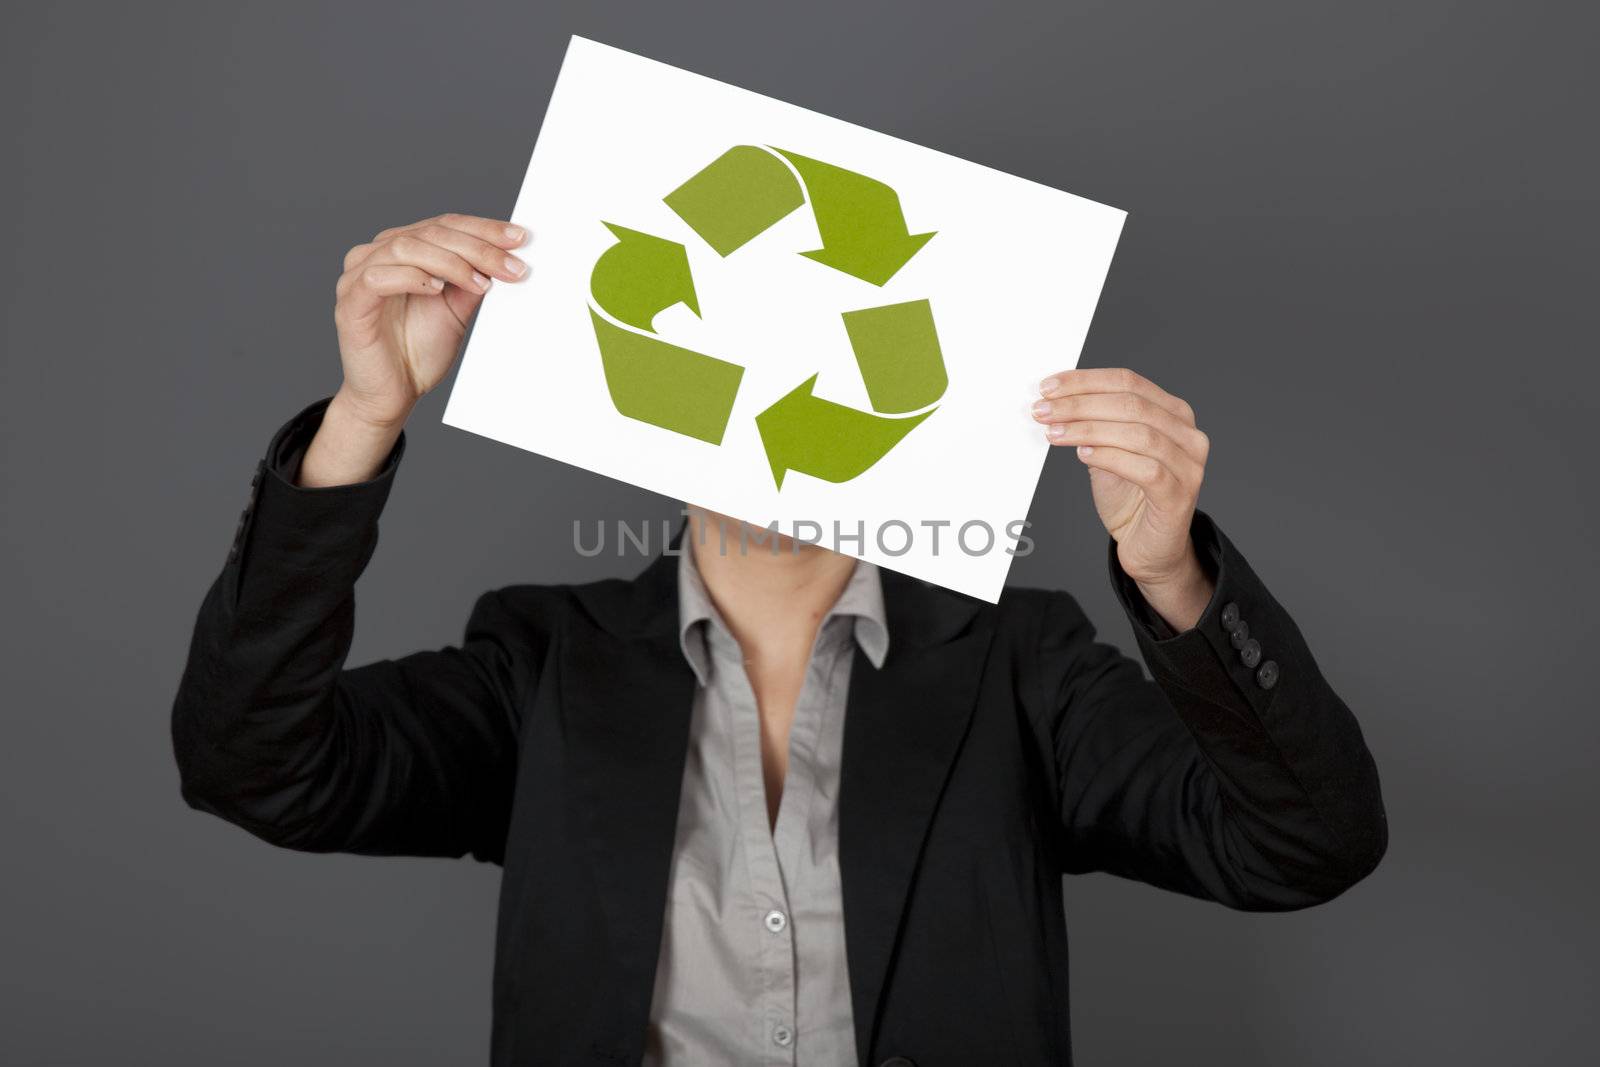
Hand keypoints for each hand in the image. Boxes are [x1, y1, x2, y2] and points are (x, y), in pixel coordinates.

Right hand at [300, 214, 528, 486]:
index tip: (519, 239)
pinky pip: (377, 278)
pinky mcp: (351, 303)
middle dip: (477, 248)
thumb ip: (472, 282)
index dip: (483, 229)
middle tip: (511, 265)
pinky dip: (411, 278)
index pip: (444, 226)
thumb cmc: (418, 351)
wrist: (393, 395)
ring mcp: (359, 276)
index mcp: (402, 250)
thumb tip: (505, 258)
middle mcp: (377, 255)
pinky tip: (438, 289)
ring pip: (405, 248)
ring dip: (450, 263)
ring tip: (481, 283)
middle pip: (430, 233)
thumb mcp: (456, 311)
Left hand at [1033, 368, 1213, 630]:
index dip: (1085, 381)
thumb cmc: (1131, 498)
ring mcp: (1188, 465)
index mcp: (1173, 414)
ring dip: (1088, 429)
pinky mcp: (1179, 495)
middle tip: (1043, 410)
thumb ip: (1093, 427)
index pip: (1128, 382)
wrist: (1149, 547)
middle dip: (1080, 404)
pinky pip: (1145, 469)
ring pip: (1138, 433)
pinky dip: (1110, 457)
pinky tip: (1083, 455)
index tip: (1048, 387)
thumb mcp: (1107, 453)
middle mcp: (1188, 435)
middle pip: (1131, 404)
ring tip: (1054, 433)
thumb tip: (1055, 404)